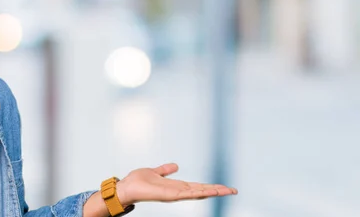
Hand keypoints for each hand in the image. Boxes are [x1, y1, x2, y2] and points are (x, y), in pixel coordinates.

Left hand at [116, 163, 237, 205]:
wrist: (127, 187)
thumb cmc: (138, 181)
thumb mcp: (155, 172)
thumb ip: (165, 170)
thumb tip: (176, 166)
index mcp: (176, 186)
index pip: (198, 186)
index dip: (211, 187)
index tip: (225, 187)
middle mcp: (178, 191)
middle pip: (202, 191)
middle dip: (218, 191)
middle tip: (234, 190)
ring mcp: (175, 195)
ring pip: (198, 193)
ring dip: (213, 191)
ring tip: (227, 191)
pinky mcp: (169, 195)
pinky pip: (186, 194)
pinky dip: (197, 193)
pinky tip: (208, 191)